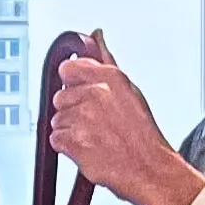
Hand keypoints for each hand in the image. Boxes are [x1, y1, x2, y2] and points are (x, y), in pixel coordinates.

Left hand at [51, 35, 204, 204]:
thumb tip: (96, 36)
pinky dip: (67, 148)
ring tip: (94, 138)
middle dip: (72, 111)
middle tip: (93, 123)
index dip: (71, 83)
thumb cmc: (142, 135)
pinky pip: (56, 140)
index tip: (78, 92)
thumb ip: (106, 62)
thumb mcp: (128, 89)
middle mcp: (96, 94)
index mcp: (109, 78)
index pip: (68, 69)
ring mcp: (83, 118)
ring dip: (70, 131)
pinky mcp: (74, 142)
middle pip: (60, 97)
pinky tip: (87, 149)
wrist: (149, 169)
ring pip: (57, 120)